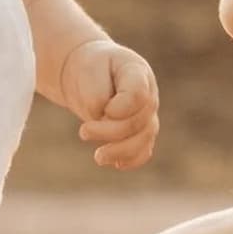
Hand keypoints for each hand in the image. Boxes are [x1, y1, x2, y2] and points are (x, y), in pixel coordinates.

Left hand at [58, 39, 159, 170]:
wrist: (91, 74)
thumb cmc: (90, 68)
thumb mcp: (88, 70)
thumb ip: (96, 93)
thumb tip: (103, 118)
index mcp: (138, 72)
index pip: (139, 95)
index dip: (121, 108)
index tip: (102, 110)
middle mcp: (149, 95)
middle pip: (138, 122)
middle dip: (110, 132)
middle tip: (83, 131)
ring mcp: (148, 115)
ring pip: (143, 140)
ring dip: (120, 152)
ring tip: (98, 157)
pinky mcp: (141, 133)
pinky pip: (143, 152)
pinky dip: (131, 160)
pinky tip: (115, 164)